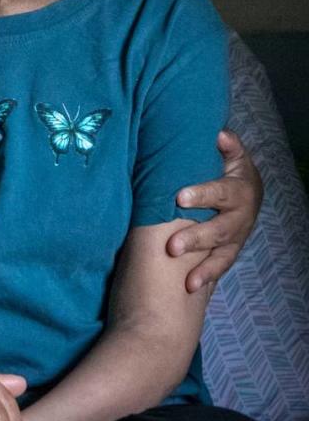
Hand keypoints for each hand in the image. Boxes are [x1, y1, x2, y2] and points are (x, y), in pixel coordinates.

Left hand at [167, 130, 262, 291]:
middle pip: (220, 229)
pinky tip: (191, 286)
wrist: (249, 192)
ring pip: (221, 252)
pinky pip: (220, 265)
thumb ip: (228, 146)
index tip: (179, 197)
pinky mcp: (230, 250)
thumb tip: (220, 134)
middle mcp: (241, 216)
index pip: (221, 192)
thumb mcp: (232, 155)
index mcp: (240, 189)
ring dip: (203, 265)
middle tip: (172, 246)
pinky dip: (207, 276)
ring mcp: (236, 237)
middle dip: (196, 238)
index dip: (203, 195)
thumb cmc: (229, 169)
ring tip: (185, 277)